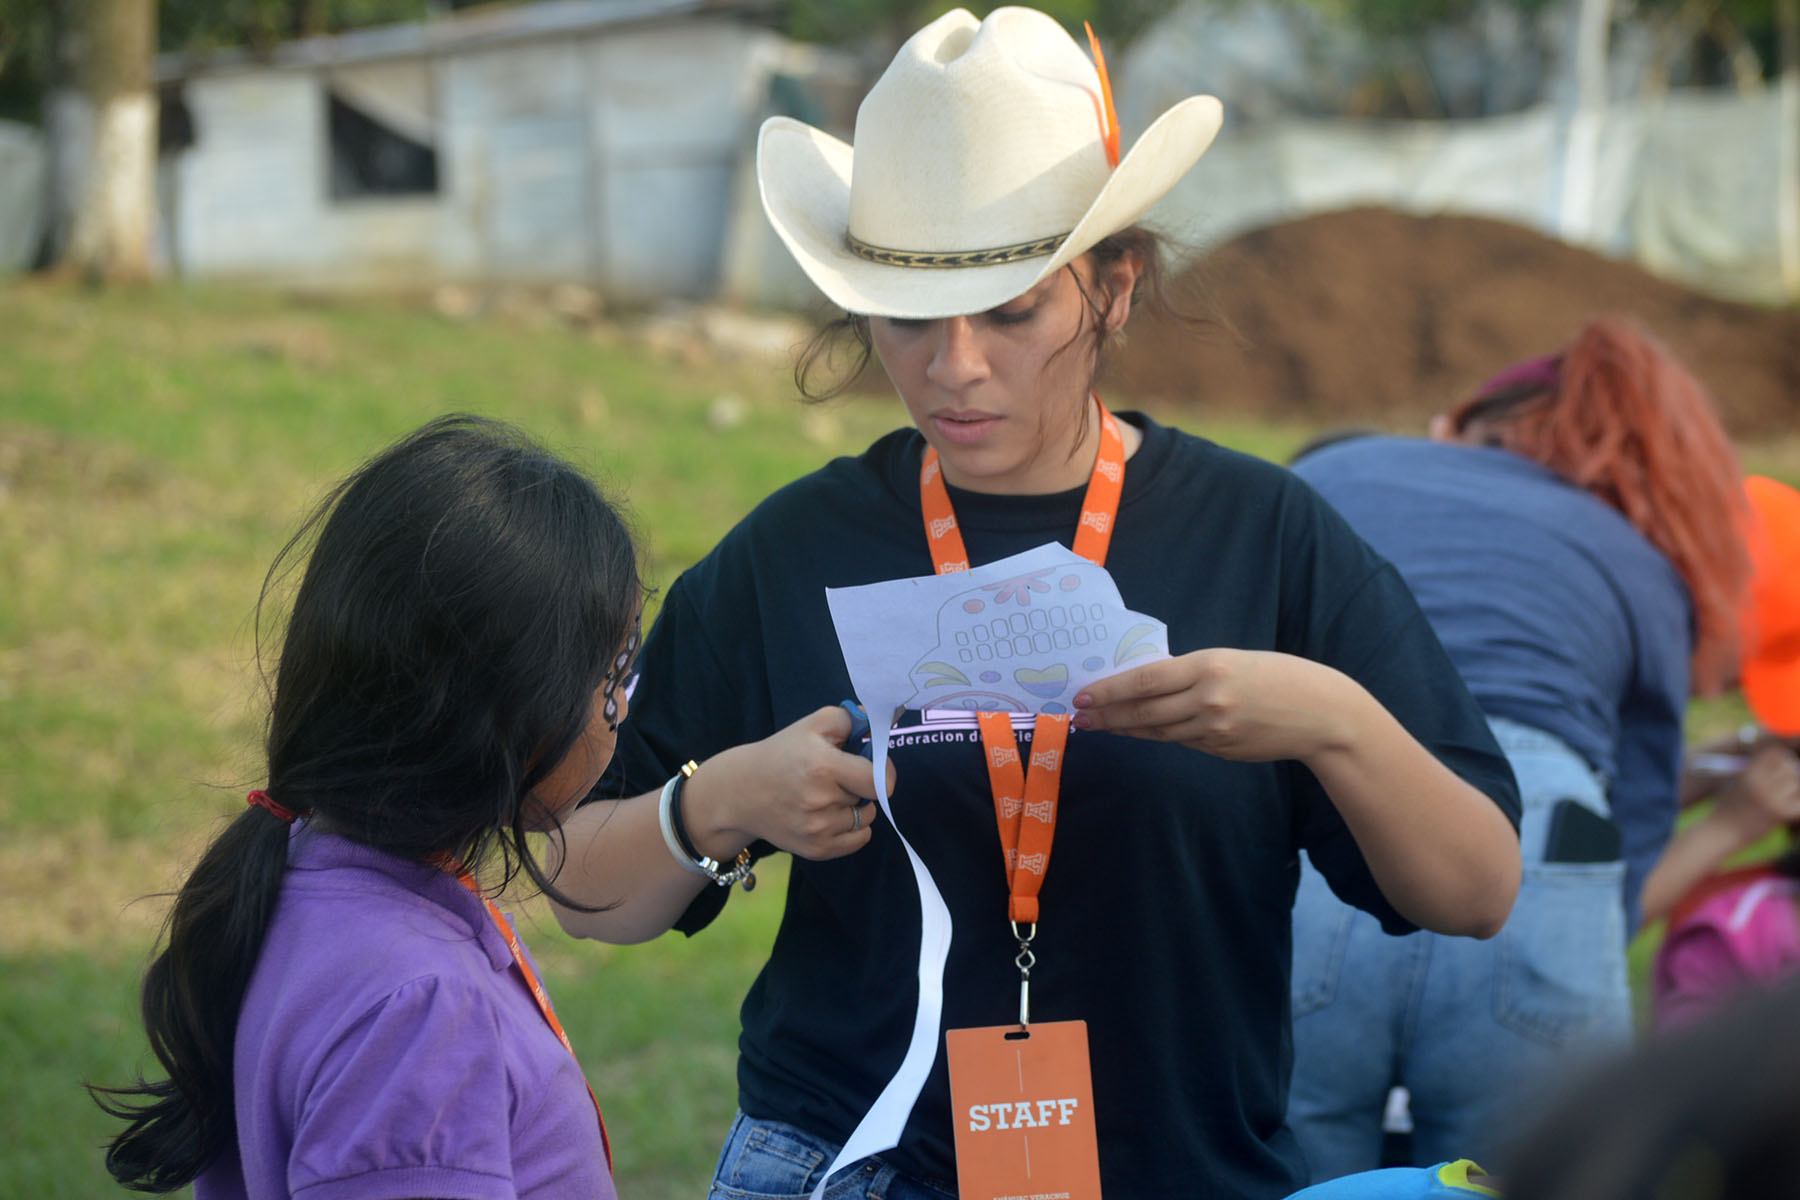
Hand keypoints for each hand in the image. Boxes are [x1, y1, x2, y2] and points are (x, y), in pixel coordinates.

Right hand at [683, 705, 893, 861]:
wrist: (740, 792)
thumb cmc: (781, 754)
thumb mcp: (812, 724)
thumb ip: (851, 718)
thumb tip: (881, 724)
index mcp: (823, 766)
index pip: (879, 780)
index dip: (882, 770)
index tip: (871, 765)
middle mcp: (821, 801)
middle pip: (871, 796)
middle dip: (860, 785)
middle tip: (836, 777)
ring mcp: (818, 830)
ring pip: (866, 818)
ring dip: (856, 806)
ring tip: (830, 796)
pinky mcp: (816, 850)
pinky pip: (859, 840)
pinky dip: (854, 828)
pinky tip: (833, 814)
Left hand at [1071, 648, 1354, 761]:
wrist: (1323, 714)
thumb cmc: (1279, 676)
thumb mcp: (1234, 660)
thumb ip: (1194, 672)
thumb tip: (1150, 684)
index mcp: (1209, 666)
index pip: (1146, 679)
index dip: (1111, 690)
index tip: (1083, 695)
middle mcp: (1208, 700)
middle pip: (1144, 712)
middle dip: (1107, 715)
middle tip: (1079, 717)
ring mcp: (1215, 730)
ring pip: (1158, 732)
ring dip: (1126, 730)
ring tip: (1099, 726)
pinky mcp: (1222, 750)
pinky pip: (1183, 742)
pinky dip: (1159, 736)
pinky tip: (1140, 733)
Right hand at [1713, 742, 1799, 846]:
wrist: (1720, 833)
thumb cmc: (1728, 808)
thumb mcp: (1736, 784)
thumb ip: (1756, 773)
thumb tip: (1785, 764)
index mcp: (1749, 773)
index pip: (1776, 754)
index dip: (1782, 758)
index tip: (1783, 765)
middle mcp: (1760, 783)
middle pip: (1790, 768)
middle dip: (1792, 774)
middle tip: (1789, 782)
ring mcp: (1771, 799)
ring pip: (1797, 786)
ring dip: (1795, 791)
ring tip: (1786, 798)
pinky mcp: (1780, 814)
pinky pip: (1799, 804)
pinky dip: (1796, 806)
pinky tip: (1789, 810)